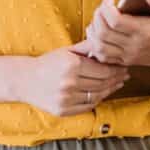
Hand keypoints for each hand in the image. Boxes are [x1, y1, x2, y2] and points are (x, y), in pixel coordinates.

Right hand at [14, 43, 128, 116]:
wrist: (25, 80)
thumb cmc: (48, 63)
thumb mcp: (66, 51)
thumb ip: (87, 46)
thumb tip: (105, 40)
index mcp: (72, 65)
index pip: (103, 70)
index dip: (116, 69)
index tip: (123, 67)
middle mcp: (70, 82)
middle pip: (103, 83)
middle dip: (116, 79)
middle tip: (124, 75)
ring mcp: (66, 98)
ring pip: (97, 96)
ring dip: (109, 90)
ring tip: (116, 84)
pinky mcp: (63, 110)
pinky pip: (87, 106)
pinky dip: (97, 100)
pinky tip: (102, 93)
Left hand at [85, 0, 149, 104]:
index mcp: (145, 32)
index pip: (115, 21)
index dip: (106, 6)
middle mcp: (134, 45)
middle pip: (102, 33)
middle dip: (97, 16)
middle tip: (103, 6)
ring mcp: (129, 55)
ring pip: (99, 46)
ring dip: (94, 30)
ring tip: (100, 19)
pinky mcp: (126, 60)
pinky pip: (103, 57)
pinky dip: (96, 45)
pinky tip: (101, 34)